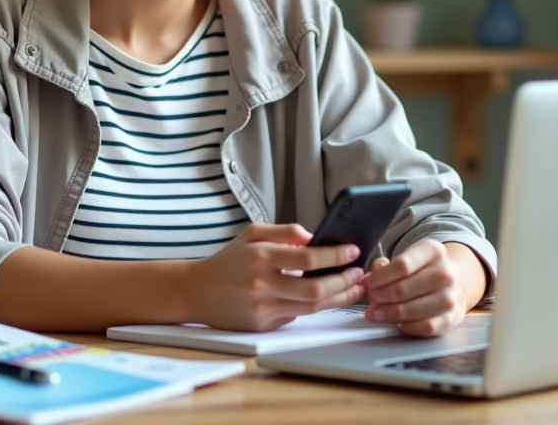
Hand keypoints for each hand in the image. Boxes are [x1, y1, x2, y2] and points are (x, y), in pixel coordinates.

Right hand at [183, 223, 364, 331]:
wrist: (196, 291)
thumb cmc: (229, 260)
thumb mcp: (253, 233)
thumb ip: (286, 232)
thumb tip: (316, 237)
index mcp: (261, 256)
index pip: (308, 256)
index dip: (335, 255)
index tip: (353, 251)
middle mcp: (261, 283)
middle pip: (315, 287)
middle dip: (344, 281)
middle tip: (360, 273)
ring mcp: (262, 308)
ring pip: (311, 306)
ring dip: (339, 297)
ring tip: (353, 287)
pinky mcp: (262, 325)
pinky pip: (296, 315)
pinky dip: (315, 306)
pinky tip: (329, 296)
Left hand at [362, 239, 479, 336]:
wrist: (455, 283)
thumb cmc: (425, 270)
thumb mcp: (410, 257)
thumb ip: (387, 265)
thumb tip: (369, 279)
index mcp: (433, 251)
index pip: (402, 265)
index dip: (380, 277)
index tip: (367, 283)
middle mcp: (445, 273)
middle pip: (404, 289)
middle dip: (381, 296)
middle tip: (370, 299)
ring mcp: (450, 297)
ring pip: (413, 309)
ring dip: (390, 313)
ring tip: (377, 313)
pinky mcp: (451, 318)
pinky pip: (426, 326)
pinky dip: (409, 327)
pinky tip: (398, 324)